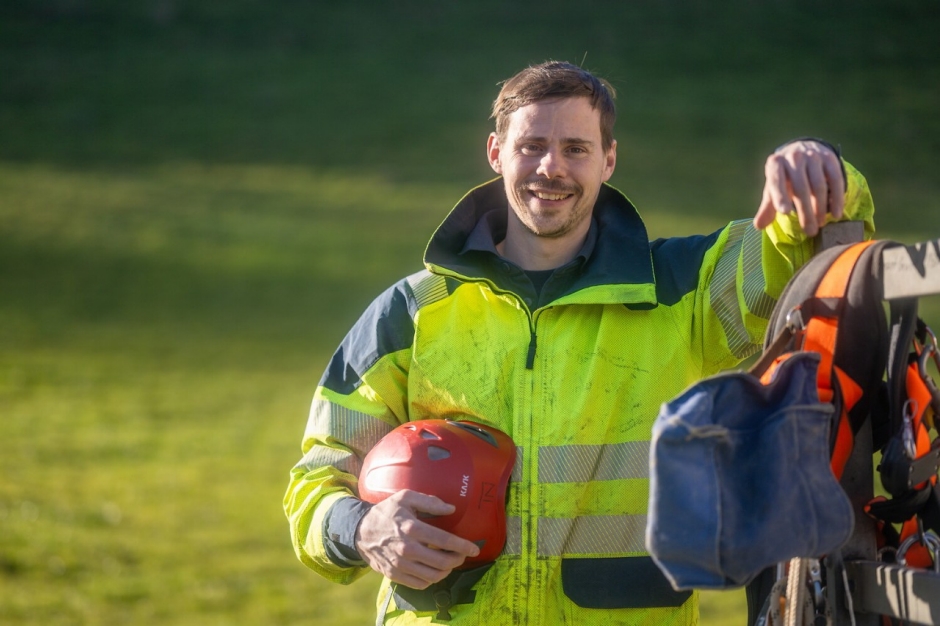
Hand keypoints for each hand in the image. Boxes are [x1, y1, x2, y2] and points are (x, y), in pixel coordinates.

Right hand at [355, 490, 480, 588]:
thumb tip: (451, 509)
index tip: (474, 548)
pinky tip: (435, 570)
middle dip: (458, 560)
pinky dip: (432, 579)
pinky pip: (420, 584)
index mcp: (411, 528)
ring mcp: (400, 564)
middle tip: (462, 555)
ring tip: (450, 562)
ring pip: (433, 576)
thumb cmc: (386, 512)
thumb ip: (430, 502)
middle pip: (442, 562)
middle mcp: (406, 549)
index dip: (463, 546)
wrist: (360, 531)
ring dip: (447, 571)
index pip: (444, 540)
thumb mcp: (405, 497)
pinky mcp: (394, 575)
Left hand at [753, 140, 844, 236]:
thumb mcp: (773, 188)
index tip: (785, 212)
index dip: (780, 196)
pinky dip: (837, 198)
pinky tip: (837, 214)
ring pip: (818, 185)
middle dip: (805, 212)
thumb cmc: (784, 176)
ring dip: (820, 208)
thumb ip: (768, 206)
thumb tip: (758, 226)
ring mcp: (813, 156)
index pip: (776, 181)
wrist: (802, 150)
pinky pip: (836, 180)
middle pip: (800, 188)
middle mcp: (793, 157)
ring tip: (820, 224)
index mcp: (775, 164)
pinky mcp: (830, 158)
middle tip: (809, 231)